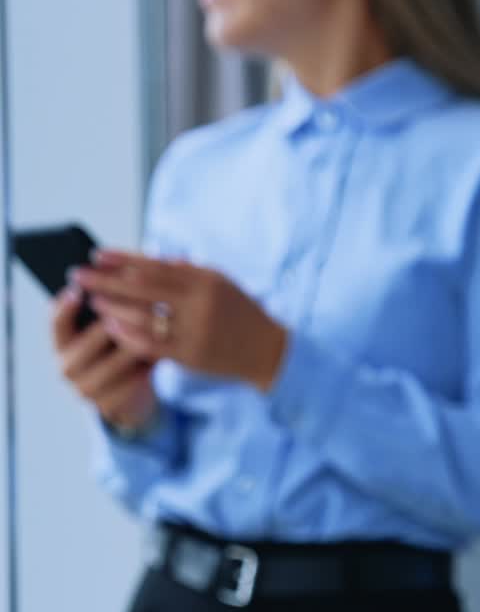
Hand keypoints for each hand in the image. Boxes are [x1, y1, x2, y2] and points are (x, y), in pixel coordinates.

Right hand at [50, 286, 157, 431]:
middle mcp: (66, 367)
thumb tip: (122, 271)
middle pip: (90, 342)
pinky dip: (146, 368)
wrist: (129, 398)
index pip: (57, 322)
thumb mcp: (108, 332)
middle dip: (115, 322)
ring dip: (136, 345)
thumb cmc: (118, 354)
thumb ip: (108, 310)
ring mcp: (85, 390)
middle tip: (139, 305)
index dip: (66, 306)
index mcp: (61, 344)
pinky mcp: (108, 405)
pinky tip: (161, 355)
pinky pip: (131, 383)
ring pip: (114, 363)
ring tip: (157, 328)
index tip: (81, 289)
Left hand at [72, 250, 288, 391]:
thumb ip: (187, 271)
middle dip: (105, 281)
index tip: (96, 255)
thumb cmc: (241, 313)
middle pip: (141, 288)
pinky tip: (112, 327)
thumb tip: (149, 258)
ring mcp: (195, 330)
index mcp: (205, 280)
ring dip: (112, 308)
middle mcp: (199, 303)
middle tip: (78, 276)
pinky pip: (151, 344)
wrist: (269, 351)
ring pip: (142, 317)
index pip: (154, 266)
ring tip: (93, 302)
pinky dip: (127, 334)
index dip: (122, 260)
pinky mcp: (192, 355)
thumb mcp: (221, 283)